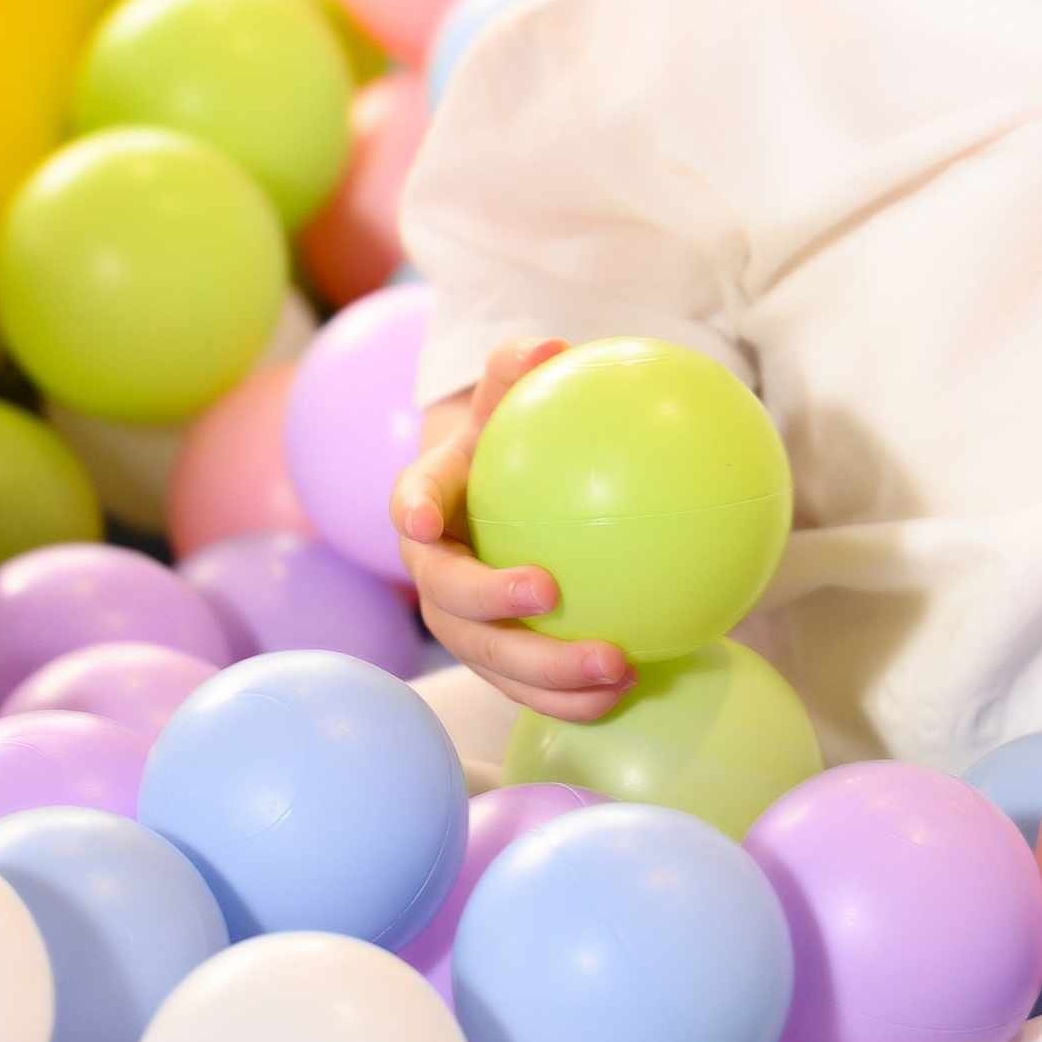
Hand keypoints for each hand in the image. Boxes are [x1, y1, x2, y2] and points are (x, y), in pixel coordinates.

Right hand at [393, 335, 634, 723]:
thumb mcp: (506, 399)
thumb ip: (516, 371)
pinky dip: (575, 698)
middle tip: (551, 593)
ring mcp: (463, 624)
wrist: (498, 498)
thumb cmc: (506, 440)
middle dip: (492, 606)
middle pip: (448, 602)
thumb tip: (547, 343)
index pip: (409, 504)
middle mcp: (434, 574)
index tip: (424, 518)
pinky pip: (530, 688)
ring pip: (491, 661)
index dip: (411, 511)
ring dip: (548, 676)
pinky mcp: (499, 659)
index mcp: (428, 505)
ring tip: (617, 668)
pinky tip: (632, 688)